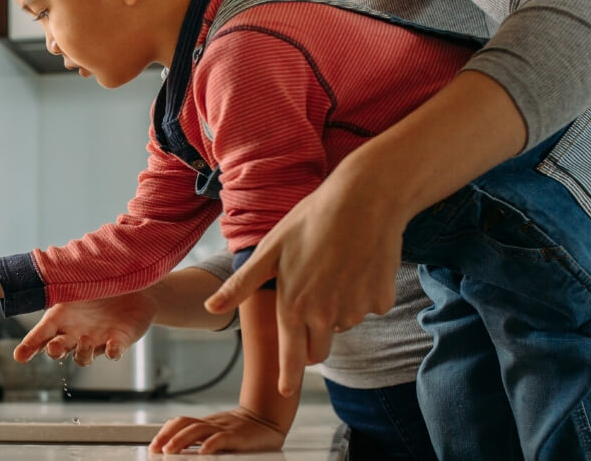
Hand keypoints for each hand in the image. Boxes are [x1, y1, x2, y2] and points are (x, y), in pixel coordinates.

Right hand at [14, 289, 158, 365]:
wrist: (136, 284)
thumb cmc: (101, 279)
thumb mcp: (79, 276)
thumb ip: (64, 277)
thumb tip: (45, 266)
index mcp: (61, 317)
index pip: (41, 334)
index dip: (29, 346)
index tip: (19, 356)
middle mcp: (75, 333)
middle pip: (58, 350)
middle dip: (54, 351)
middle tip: (53, 348)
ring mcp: (96, 340)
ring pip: (83, 358)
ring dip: (82, 352)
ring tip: (85, 339)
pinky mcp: (118, 341)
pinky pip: (113, 352)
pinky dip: (112, 351)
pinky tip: (112, 347)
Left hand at [148, 407, 286, 454]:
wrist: (268, 419)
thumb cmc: (243, 432)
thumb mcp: (219, 433)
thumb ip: (203, 439)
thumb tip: (181, 450)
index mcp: (207, 424)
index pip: (181, 422)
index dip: (165, 431)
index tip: (153, 445)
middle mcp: (212, 424)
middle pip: (185, 424)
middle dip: (167, 436)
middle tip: (156, 448)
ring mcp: (224, 428)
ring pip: (198, 430)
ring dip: (180, 440)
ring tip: (169, 450)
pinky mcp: (237, 436)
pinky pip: (221, 439)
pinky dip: (210, 445)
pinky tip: (202, 453)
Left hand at [203, 179, 402, 396]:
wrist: (364, 199)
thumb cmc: (310, 220)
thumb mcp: (269, 250)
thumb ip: (241, 286)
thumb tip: (210, 308)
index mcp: (295, 307)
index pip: (290, 357)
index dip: (287, 377)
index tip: (284, 391)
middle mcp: (326, 316)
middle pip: (318, 349)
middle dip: (310, 338)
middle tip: (308, 303)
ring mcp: (357, 310)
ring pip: (342, 325)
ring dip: (335, 312)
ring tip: (330, 270)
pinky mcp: (381, 299)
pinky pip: (367, 307)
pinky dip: (361, 295)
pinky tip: (355, 265)